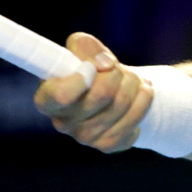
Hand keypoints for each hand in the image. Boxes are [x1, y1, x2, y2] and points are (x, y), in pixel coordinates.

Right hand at [32, 32, 153, 152]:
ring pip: (123, 103)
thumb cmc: (94, 70)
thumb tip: (103, 62)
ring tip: (131, 80)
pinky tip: (139, 96)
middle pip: (103, 93)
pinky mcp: (108, 144)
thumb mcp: (84, 52)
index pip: (62, 95)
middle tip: (119, 69)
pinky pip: (136, 118)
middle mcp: (62, 122)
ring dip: (134, 83)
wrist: (116, 92)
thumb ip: (85, 46)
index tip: (94, 65)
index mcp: (47, 99)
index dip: (84, 76)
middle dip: (118, 73)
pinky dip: (144, 100)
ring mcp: (85, 137)